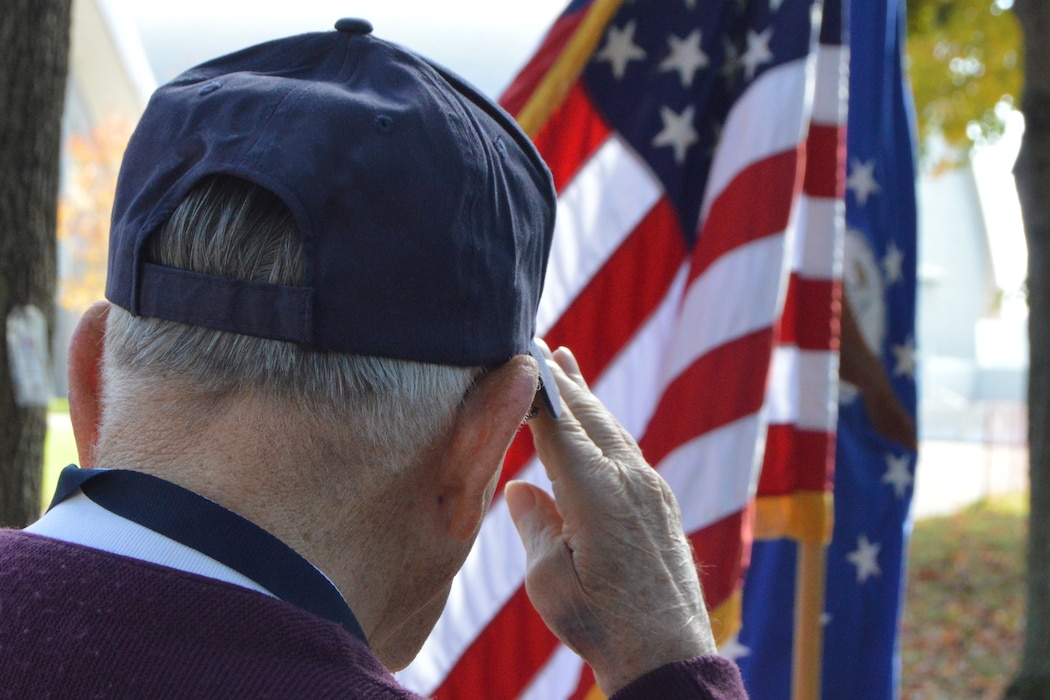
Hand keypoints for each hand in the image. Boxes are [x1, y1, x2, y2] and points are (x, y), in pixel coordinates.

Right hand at [505, 345, 715, 695]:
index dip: (536, 388)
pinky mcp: (661, 503)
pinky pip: (627, 449)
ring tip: (567, 364)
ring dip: (586, 396)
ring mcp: (651, 488)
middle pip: (589, 414)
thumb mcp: (550, 579)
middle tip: (540, 343)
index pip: (557, 424)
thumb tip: (521, 487)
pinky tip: (596, 423)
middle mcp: (629, 478)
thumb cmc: (602, 623)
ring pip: (612, 428)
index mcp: (595, 491)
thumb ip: (535, 524)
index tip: (517, 353)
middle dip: (562, 378)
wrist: (669, 654)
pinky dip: (604, 425)